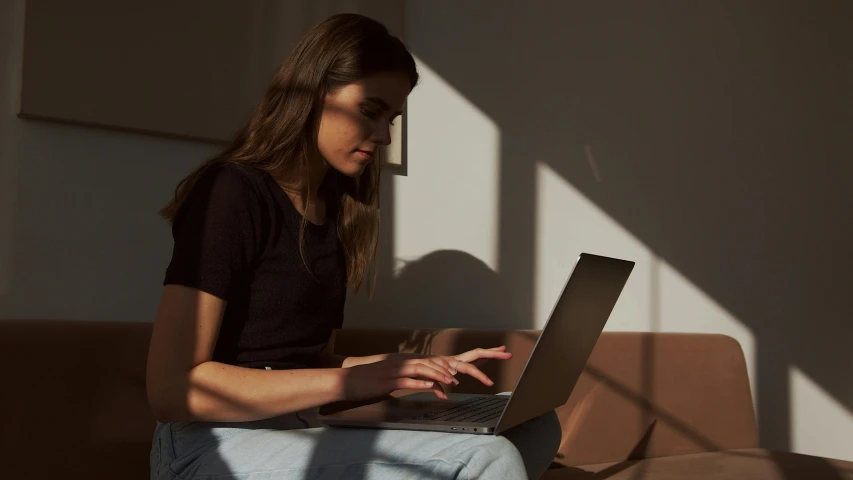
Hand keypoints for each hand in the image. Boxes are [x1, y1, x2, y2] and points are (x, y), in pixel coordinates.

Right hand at [341, 346, 512, 400]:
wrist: (347, 380)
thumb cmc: (371, 382)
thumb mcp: (397, 381)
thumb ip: (416, 381)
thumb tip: (434, 387)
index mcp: (410, 361)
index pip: (441, 359)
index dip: (463, 360)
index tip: (483, 359)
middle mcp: (406, 361)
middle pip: (439, 361)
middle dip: (460, 365)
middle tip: (476, 372)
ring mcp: (398, 370)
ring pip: (424, 369)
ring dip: (440, 375)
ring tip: (454, 382)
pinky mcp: (389, 380)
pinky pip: (409, 381)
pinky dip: (423, 383)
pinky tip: (433, 387)